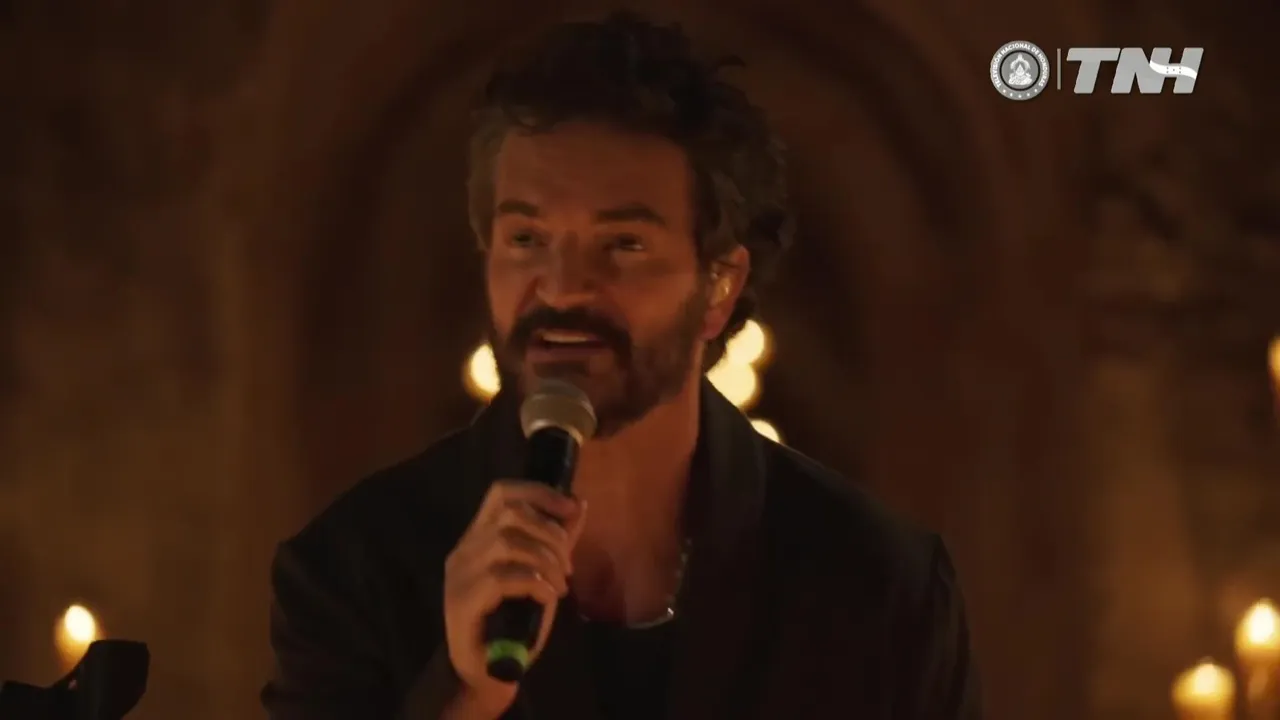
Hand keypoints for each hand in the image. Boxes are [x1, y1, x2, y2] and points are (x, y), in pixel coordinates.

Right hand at [443, 480, 586, 715]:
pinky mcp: (462, 600)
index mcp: (479, 537)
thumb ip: (557, 543)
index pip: (502, 493)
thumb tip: (579, 506)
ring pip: (506, 542)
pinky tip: (546, 598)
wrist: (486, 673)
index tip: (570, 509)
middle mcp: (465, 549)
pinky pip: (502, 577)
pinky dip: (534, 583)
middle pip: (509, 513)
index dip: (539, 492)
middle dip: (550, 532)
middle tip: (568, 565)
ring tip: (560, 584)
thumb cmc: (514, 624)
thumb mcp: (542, 576)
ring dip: (545, 560)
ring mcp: (460, 574)